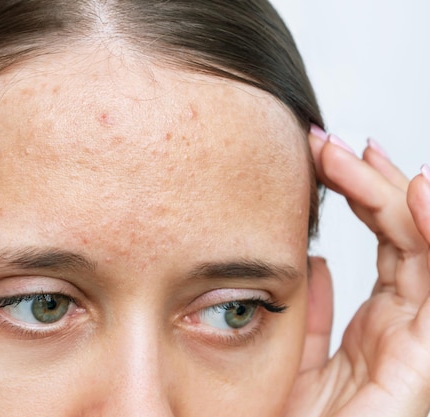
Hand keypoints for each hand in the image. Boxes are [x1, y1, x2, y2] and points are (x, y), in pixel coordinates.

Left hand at [286, 130, 429, 415]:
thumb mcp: (301, 359)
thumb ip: (314, 314)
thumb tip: (314, 261)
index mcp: (383, 322)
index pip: (389, 241)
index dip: (364, 194)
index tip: (326, 157)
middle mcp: (409, 325)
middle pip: (408, 234)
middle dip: (375, 181)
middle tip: (331, 144)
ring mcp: (420, 339)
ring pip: (428, 247)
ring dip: (399, 195)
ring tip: (365, 155)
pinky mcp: (425, 357)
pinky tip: (417, 196)